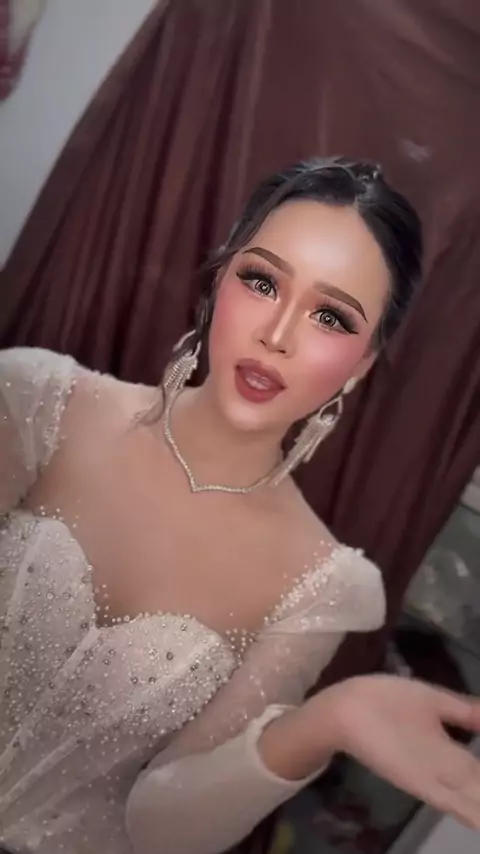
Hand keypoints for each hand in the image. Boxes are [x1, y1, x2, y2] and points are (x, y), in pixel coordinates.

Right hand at [321, 674, 479, 829]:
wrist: (342, 718)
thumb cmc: (386, 701)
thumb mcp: (431, 697)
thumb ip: (468, 711)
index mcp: (453, 765)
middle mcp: (447, 789)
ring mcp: (434, 795)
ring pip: (473, 815)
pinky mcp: (423, 792)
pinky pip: (461, 810)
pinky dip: (475, 806)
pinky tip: (475, 792)